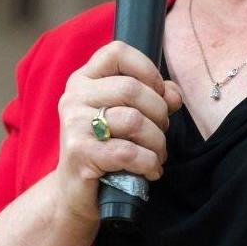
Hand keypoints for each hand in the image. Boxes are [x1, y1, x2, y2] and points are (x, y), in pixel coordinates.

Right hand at [55, 41, 182, 223]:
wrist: (78, 193)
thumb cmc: (108, 148)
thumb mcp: (130, 115)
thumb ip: (154, 96)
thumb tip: (173, 94)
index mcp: (84, 79)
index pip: (117, 52)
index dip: (147, 70)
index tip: (159, 93)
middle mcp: (74, 97)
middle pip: (132, 89)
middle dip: (159, 113)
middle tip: (162, 133)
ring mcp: (73, 124)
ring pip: (134, 120)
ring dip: (157, 142)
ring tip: (157, 154)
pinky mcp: (79, 154)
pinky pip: (128, 151)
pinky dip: (149, 162)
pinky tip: (150, 170)